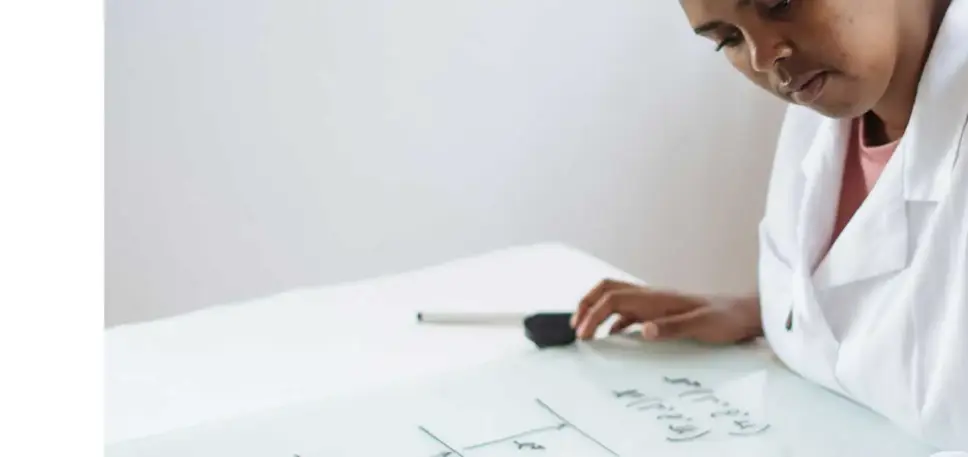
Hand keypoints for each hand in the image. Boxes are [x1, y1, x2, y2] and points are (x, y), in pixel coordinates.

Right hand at [570, 279, 762, 343]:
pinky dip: (613, 321)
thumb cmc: (726, 318)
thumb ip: (673, 327)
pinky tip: (613, 336)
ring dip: (596, 310)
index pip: (613, 299)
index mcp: (656, 298)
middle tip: (575, 327)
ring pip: (615, 298)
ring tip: (585, 330)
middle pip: (607, 289)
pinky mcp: (660, 312)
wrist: (745, 313)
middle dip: (586, 304)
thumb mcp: (703, 325)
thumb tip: (643, 331)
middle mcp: (651, 296)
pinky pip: (628, 312)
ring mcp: (655, 303)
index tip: (583, 334)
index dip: (593, 314)